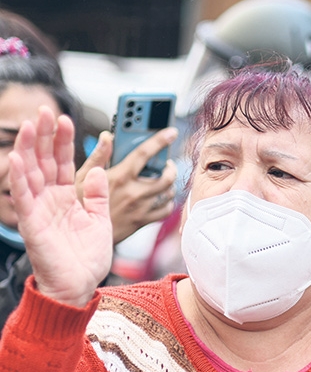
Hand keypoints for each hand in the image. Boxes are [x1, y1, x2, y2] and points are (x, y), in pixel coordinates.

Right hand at [11, 107, 111, 306]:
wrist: (78, 285)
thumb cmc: (87, 258)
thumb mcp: (100, 220)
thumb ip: (99, 195)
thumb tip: (102, 171)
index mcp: (67, 197)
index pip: (64, 162)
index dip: (64, 141)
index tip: (65, 119)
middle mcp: (51, 199)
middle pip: (46, 161)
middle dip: (45, 135)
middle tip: (44, 110)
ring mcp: (39, 209)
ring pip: (31, 172)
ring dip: (30, 148)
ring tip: (31, 125)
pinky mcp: (31, 223)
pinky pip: (24, 196)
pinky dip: (20, 177)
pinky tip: (17, 158)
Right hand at [76, 129, 178, 243]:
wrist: (81, 239)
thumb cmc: (79, 205)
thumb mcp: (80, 177)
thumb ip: (98, 156)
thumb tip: (107, 136)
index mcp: (119, 177)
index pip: (144, 153)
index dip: (160, 140)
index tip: (171, 132)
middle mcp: (134, 192)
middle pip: (165, 175)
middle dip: (170, 165)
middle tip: (166, 162)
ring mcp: (141, 208)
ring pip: (168, 191)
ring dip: (169, 183)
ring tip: (163, 178)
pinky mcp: (143, 221)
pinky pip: (166, 210)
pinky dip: (167, 201)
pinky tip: (161, 197)